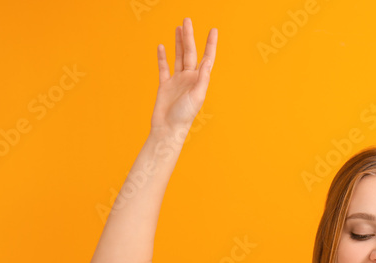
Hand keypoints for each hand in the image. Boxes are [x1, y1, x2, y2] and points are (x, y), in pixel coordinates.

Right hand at [151, 18, 216, 133]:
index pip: (206, 57)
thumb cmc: (185, 116)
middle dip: (189, 36)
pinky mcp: (165, 85)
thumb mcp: (197, 96)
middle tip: (187, 20)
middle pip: (190, 52)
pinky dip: (162, 57)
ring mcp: (177, 81)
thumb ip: (202, 78)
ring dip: (178, 42)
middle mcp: (189, 78)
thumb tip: (207, 62)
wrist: (168, 129)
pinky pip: (164, 67)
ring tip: (178, 28)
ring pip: (178, 57)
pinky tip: (161, 46)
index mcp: (199, 80)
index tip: (213, 30)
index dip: (210, 44)